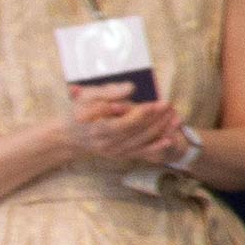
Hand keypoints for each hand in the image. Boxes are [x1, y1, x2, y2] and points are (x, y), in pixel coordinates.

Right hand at [63, 91, 187, 163]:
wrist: (70, 136)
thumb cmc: (79, 110)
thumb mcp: (87, 96)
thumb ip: (109, 92)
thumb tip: (131, 88)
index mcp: (95, 127)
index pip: (122, 124)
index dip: (141, 114)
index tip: (155, 104)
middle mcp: (104, 143)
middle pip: (135, 133)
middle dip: (155, 120)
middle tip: (169, 106)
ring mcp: (112, 151)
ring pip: (140, 143)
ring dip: (160, 132)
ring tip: (175, 119)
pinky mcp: (118, 155)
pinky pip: (139, 153)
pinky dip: (155, 147)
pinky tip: (169, 140)